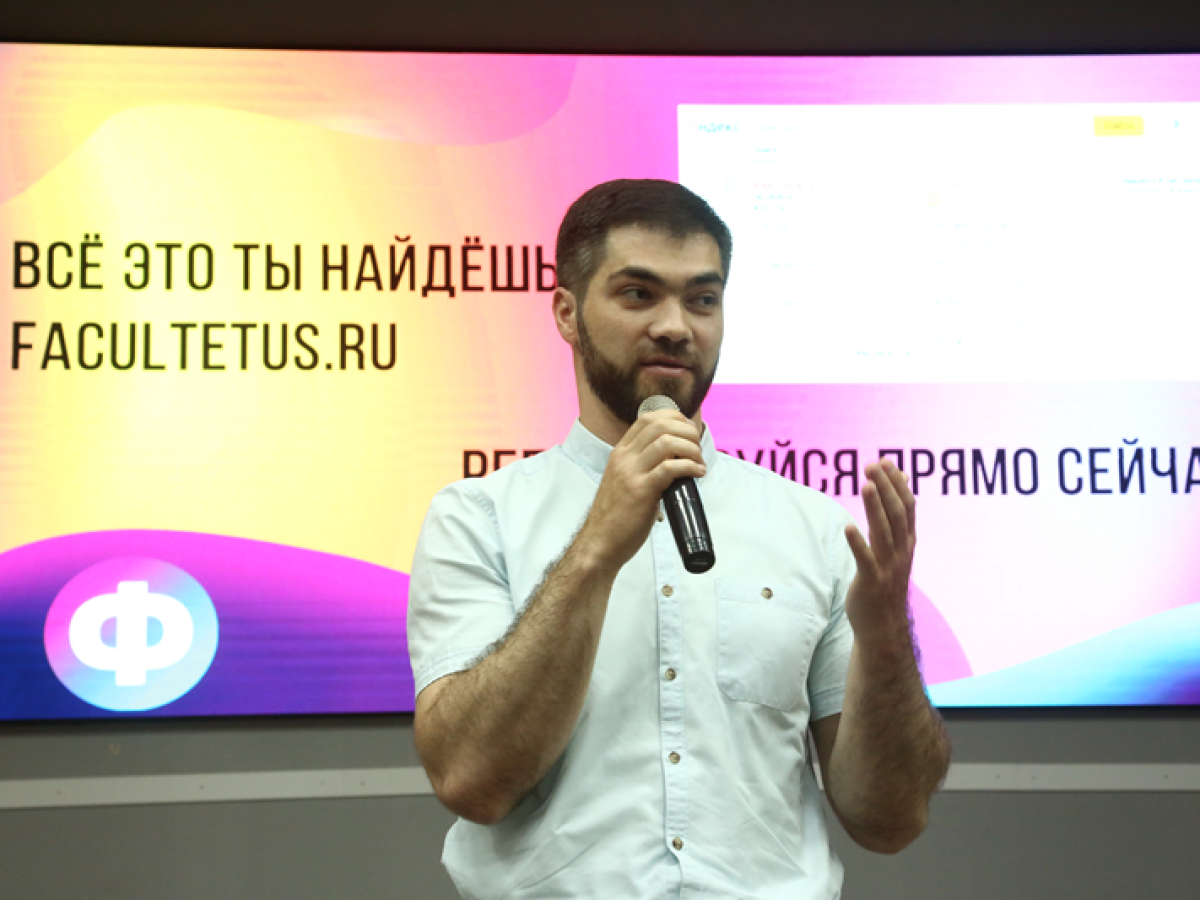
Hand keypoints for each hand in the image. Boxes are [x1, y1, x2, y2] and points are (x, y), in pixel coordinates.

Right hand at [578, 410, 705, 571]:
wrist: (600, 542)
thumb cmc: (616, 516)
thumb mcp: (623, 481)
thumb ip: (642, 467)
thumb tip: (673, 461)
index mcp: (620, 453)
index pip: (647, 419)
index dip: (674, 418)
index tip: (689, 430)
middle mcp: (624, 458)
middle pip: (660, 425)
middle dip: (687, 431)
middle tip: (698, 447)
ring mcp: (631, 473)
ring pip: (667, 442)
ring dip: (691, 448)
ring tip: (699, 461)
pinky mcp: (641, 491)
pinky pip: (670, 468)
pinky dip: (689, 466)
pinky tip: (697, 473)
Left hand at [844, 459, 915, 646]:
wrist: (884, 626)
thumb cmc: (885, 584)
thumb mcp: (895, 551)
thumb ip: (896, 521)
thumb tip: (897, 486)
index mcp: (907, 543)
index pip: (907, 507)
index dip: (898, 484)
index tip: (886, 461)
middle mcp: (901, 552)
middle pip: (897, 514)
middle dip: (886, 488)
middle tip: (873, 465)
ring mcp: (888, 567)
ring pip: (884, 532)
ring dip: (875, 507)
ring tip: (867, 484)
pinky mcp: (872, 582)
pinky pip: (866, 560)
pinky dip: (858, 544)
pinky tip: (848, 527)